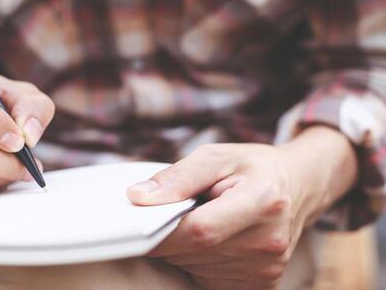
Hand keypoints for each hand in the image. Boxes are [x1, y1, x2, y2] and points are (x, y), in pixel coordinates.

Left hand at [127, 127, 356, 289]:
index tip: (142, 221)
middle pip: (194, 252)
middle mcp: (269, 241)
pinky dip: (200, 262)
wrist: (297, 186)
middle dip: (173, 235)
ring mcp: (268, 268)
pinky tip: (215, 240)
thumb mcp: (216, 156)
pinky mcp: (262, 284)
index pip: (199, 231)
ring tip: (205, 220)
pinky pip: (209, 280)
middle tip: (181, 211)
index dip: (163, 229)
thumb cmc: (252, 167)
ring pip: (196, 268)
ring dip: (186, 249)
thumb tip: (137, 198)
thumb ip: (177, 178)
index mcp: (262, 201)